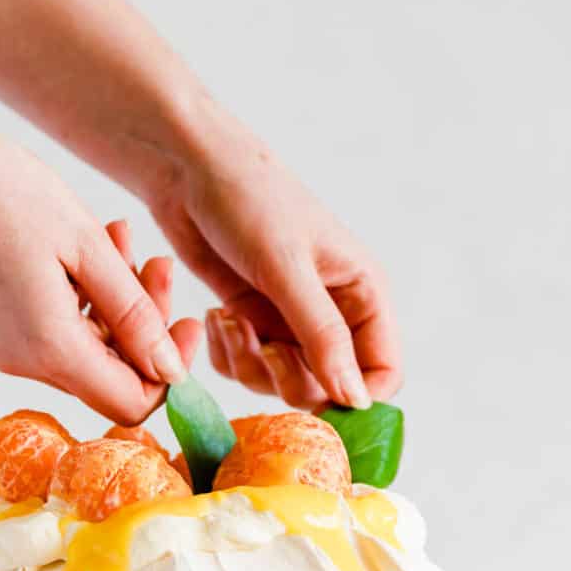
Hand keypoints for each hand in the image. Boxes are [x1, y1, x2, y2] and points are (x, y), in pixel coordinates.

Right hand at [0, 118, 200, 421]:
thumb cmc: (0, 188)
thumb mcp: (86, 246)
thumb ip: (134, 314)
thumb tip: (172, 370)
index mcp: (48, 348)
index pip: (131, 401)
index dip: (171, 371)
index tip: (188, 320)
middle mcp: (18, 362)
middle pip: (109, 376)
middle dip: (144, 326)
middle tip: (154, 263)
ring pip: (82, 351)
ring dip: (113, 304)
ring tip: (118, 239)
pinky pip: (50, 332)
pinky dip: (79, 300)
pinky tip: (83, 248)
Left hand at [149, 107, 401, 409]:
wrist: (186, 169)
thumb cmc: (248, 199)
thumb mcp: (287, 267)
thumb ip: (322, 335)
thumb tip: (356, 400)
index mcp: (363, 293)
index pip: (384, 372)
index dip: (358, 398)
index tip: (320, 400)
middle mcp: (333, 314)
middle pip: (329, 389)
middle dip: (291, 379)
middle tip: (263, 345)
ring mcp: (290, 322)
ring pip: (282, 386)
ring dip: (251, 365)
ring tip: (229, 321)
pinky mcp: (252, 324)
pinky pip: (245, 370)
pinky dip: (227, 355)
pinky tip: (215, 317)